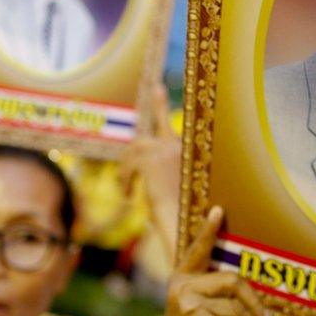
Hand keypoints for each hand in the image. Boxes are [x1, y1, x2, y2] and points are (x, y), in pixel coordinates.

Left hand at [119, 83, 181, 256]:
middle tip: (155, 92)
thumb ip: (165, 180)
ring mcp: (166, 151)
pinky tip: (128, 194)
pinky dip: (125, 178)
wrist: (187, 227)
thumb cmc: (185, 220)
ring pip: (137, 147)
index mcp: (190, 153)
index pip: (173, 125)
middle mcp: (181, 147)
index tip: (158, 89)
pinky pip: (130, 163)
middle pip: (158, 124)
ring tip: (126, 186)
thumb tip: (147, 186)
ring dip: (128, 165)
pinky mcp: (151, 160)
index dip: (162, 105)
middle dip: (157, 108)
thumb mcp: (176, 194)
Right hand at [136, 207, 272, 315]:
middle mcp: (181, 288)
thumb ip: (210, 291)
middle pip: (232, 281)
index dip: (208, 231)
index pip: (196, 250)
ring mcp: (189, 306)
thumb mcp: (192, 307)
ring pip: (237, 307)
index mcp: (179, 279)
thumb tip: (247, 287)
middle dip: (254, 301)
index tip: (219, 210)